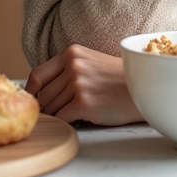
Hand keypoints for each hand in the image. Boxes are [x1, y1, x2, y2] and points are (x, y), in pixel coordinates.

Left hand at [24, 44, 143, 125]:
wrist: (144, 88)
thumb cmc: (117, 79)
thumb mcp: (90, 62)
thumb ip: (66, 70)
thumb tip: (39, 91)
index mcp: (71, 53)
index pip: (37, 75)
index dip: (32, 92)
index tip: (34, 102)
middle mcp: (73, 65)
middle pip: (43, 95)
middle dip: (48, 108)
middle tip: (59, 113)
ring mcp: (78, 83)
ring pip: (51, 108)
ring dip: (58, 116)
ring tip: (73, 115)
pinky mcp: (84, 103)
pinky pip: (61, 118)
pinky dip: (64, 123)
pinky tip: (76, 121)